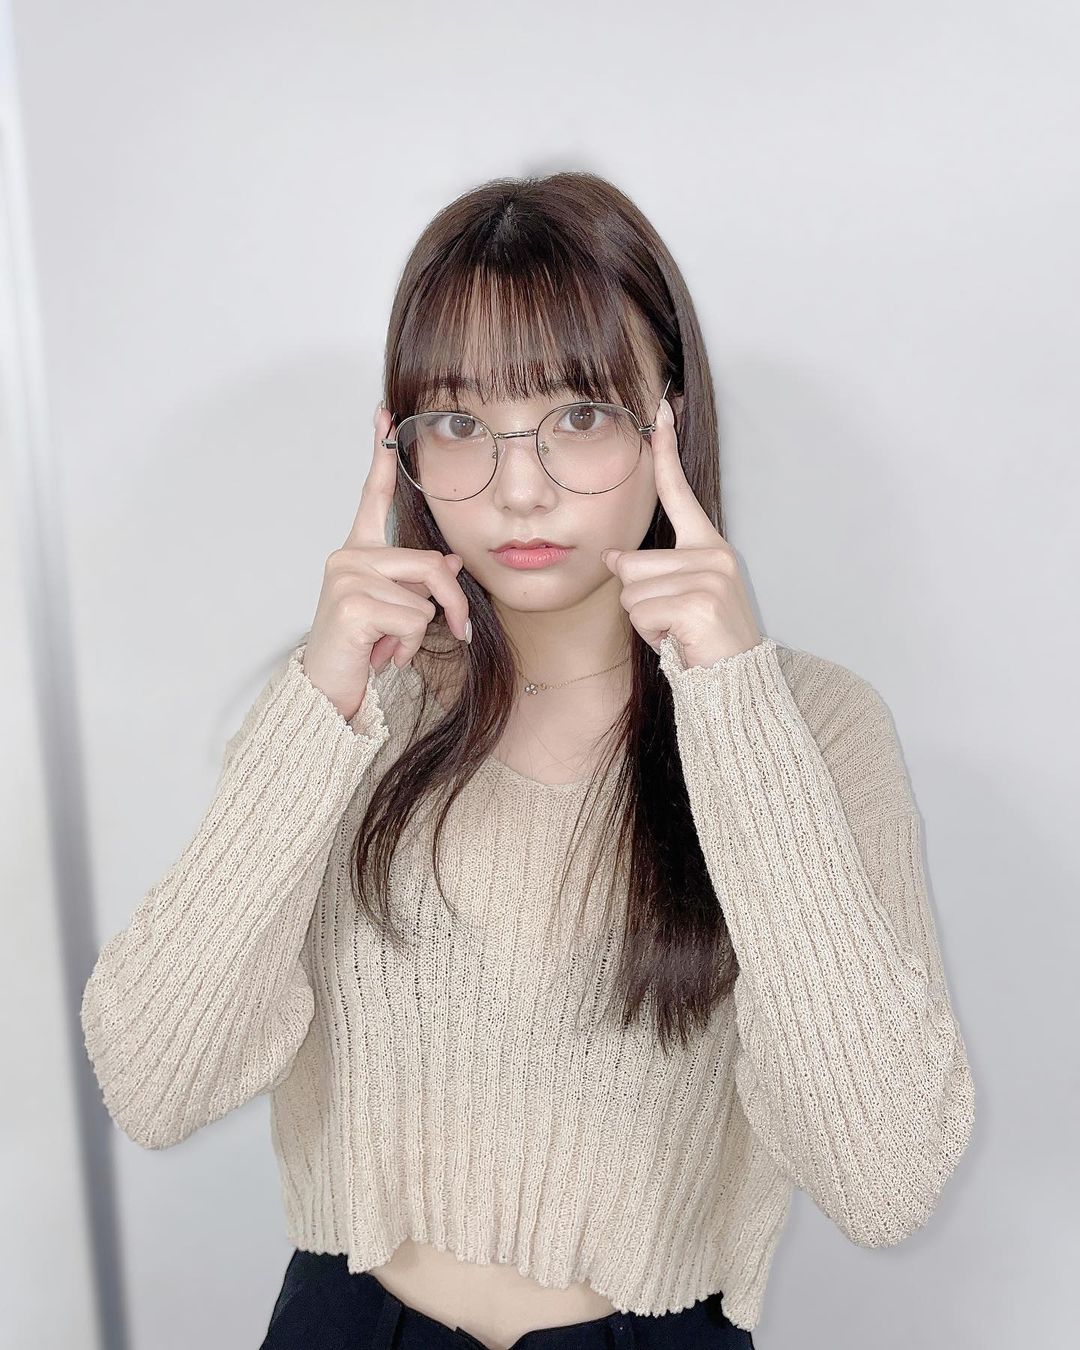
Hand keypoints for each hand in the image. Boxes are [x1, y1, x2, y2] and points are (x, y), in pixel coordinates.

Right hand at [301, 405, 470, 721]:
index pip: (372, 496)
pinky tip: (379, 654)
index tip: (384, 413)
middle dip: (453, 603)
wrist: (327, 691)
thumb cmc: (362, 650)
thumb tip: (451, 563)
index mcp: (359, 552)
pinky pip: (411, 619)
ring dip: (419, 633)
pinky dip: (406, 646)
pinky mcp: (350, 604)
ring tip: (388, 646)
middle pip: (429, 564)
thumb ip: (421, 583)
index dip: (379, 455)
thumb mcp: (400, 611)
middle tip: (459, 631)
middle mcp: (348, 557)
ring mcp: (346, 577)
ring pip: (423, 599)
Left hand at [600, 397, 761, 668]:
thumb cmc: (703, 642)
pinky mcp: (699, 602)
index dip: (666, 451)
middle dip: (639, 599)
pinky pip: (641, 611)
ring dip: (645, 620)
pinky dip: (651, 634)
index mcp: (708, 547)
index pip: (679, 492)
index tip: (662, 408)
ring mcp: (709, 577)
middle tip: (673, 621)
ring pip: (632, 589)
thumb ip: (648, 572)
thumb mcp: (673, 599)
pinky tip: (679, 641)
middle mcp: (713, 555)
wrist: (736, 683)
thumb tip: (614, 559)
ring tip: (677, 632)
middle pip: (632, 562)